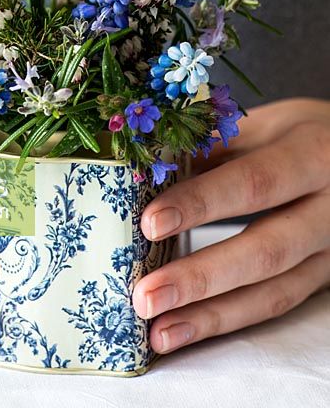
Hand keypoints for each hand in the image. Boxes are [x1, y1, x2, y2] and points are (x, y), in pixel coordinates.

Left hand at [133, 98, 329, 352]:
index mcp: (314, 155)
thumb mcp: (266, 125)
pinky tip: (186, 328)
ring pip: (273, 292)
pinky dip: (228, 319)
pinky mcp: (324, 279)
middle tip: (144, 295)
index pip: (254, 182)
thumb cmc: (302, 134)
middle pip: (266, 252)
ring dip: (210, 316)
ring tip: (157, 331)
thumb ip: (213, 146)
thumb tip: (145, 171)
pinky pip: (275, 304)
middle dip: (200, 278)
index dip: (202, 203)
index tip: (149, 222)